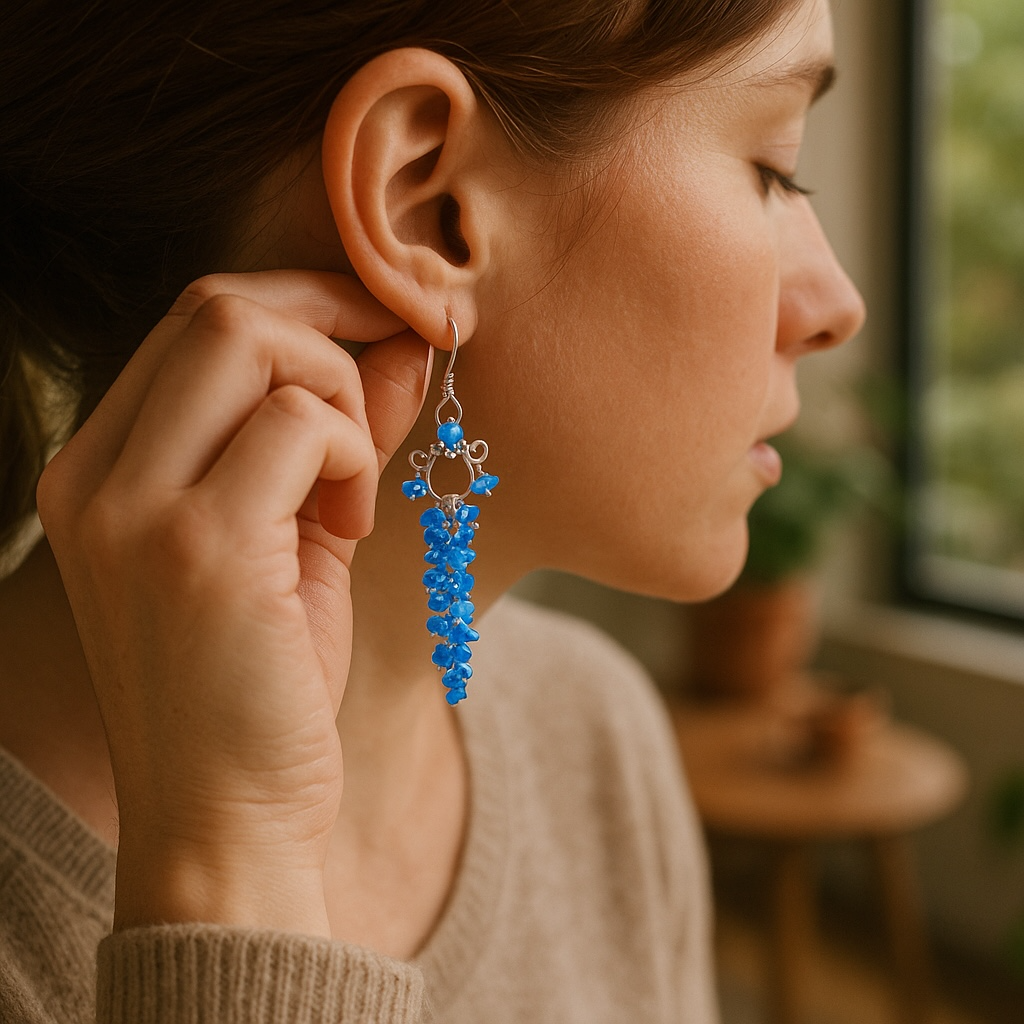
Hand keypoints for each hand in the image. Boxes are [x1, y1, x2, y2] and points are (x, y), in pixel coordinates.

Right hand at [37, 271, 431, 935]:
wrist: (226, 820)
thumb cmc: (258, 686)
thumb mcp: (295, 539)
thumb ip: (336, 435)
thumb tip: (401, 345)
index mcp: (100, 470)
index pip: (191, 322)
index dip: (300, 308)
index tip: (377, 331)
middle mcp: (97, 476)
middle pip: (216, 306)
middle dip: (329, 322)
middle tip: (385, 389)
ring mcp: (136, 507)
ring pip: (253, 339)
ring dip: (341, 397)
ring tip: (351, 492)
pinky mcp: (199, 545)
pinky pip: (302, 423)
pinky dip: (352, 455)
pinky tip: (351, 528)